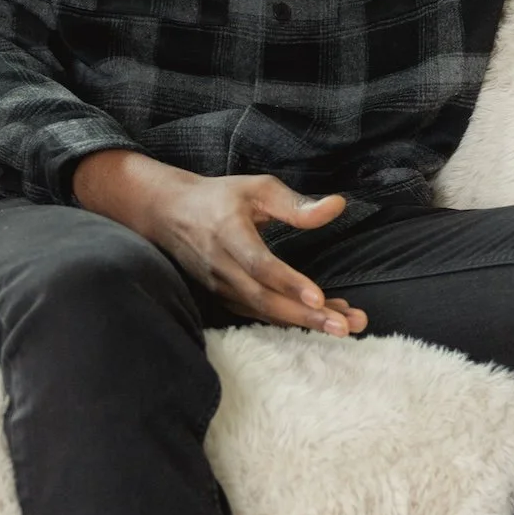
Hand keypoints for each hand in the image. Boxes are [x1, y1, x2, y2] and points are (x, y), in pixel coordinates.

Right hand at [71, 151, 366, 334]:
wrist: (168, 214)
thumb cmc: (219, 197)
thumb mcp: (257, 188)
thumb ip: (296, 204)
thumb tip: (338, 206)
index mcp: (228, 233)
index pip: (259, 264)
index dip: (288, 283)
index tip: (318, 297)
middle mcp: (222, 267)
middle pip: (265, 299)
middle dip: (306, 316)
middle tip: (345, 326)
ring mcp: (220, 287)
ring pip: (265, 311)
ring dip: (304, 322)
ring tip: (345, 326)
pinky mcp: (224, 297)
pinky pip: (260, 313)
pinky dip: (290, 319)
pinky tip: (321, 317)